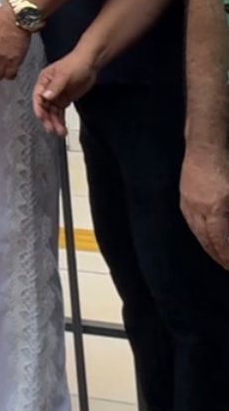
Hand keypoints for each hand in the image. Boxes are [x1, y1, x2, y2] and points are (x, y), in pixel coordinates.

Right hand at [32, 52, 96, 137]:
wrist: (89, 64)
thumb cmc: (75, 65)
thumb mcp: (64, 74)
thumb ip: (55, 86)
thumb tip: (45, 97)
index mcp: (44, 81)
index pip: (38, 96)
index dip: (38, 107)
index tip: (41, 118)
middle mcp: (48, 89)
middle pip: (44, 107)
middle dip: (47, 118)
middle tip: (52, 129)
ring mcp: (56, 95)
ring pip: (52, 112)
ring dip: (55, 122)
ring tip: (61, 133)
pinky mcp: (65, 100)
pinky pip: (60, 113)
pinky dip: (61, 121)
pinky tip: (63, 129)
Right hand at [181, 146, 228, 270]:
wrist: (206, 144)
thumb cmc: (227, 166)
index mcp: (218, 208)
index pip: (221, 242)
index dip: (227, 257)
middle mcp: (200, 208)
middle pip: (207, 240)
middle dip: (218, 256)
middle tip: (226, 266)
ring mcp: (190, 202)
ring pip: (197, 231)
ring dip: (207, 246)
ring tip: (216, 255)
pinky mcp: (184, 196)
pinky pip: (191, 220)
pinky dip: (199, 232)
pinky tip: (204, 234)